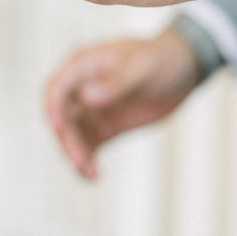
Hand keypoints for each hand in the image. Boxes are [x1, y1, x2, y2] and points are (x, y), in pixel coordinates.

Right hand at [46, 31, 202, 178]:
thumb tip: (86, 97)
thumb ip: (115, 83)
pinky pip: (88, 147)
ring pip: (72, 137)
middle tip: (81, 161)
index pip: (58, 88)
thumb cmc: (161, 59)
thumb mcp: (142, 68)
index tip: (58, 129)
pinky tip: (93, 177)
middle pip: (62, 118)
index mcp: (84, 66)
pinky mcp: (104, 128)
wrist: (183, 70)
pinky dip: (87, 162)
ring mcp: (91, 110)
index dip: (53, 108)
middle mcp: (81, 88)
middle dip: (68, 140)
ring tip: (91, 174)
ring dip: (76, 155)